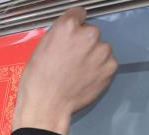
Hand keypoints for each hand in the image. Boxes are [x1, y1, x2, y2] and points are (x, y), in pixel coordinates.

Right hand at [13, 7, 116, 134]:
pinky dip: (99, 69)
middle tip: (70, 60)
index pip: (78, 14)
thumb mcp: (40, 50)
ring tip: (77, 72)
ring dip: (92, 56)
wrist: (46, 107)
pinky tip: (84, 78)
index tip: (71, 36)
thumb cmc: (38, 82)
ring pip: (100, 48)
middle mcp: (88, 35)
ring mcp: (102, 51)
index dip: (73, 27)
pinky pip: (107, 63)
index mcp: (67, 27)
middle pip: (91, 32)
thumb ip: (59, 36)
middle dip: (83, 43)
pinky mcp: (110, 66)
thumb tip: (70, 33)